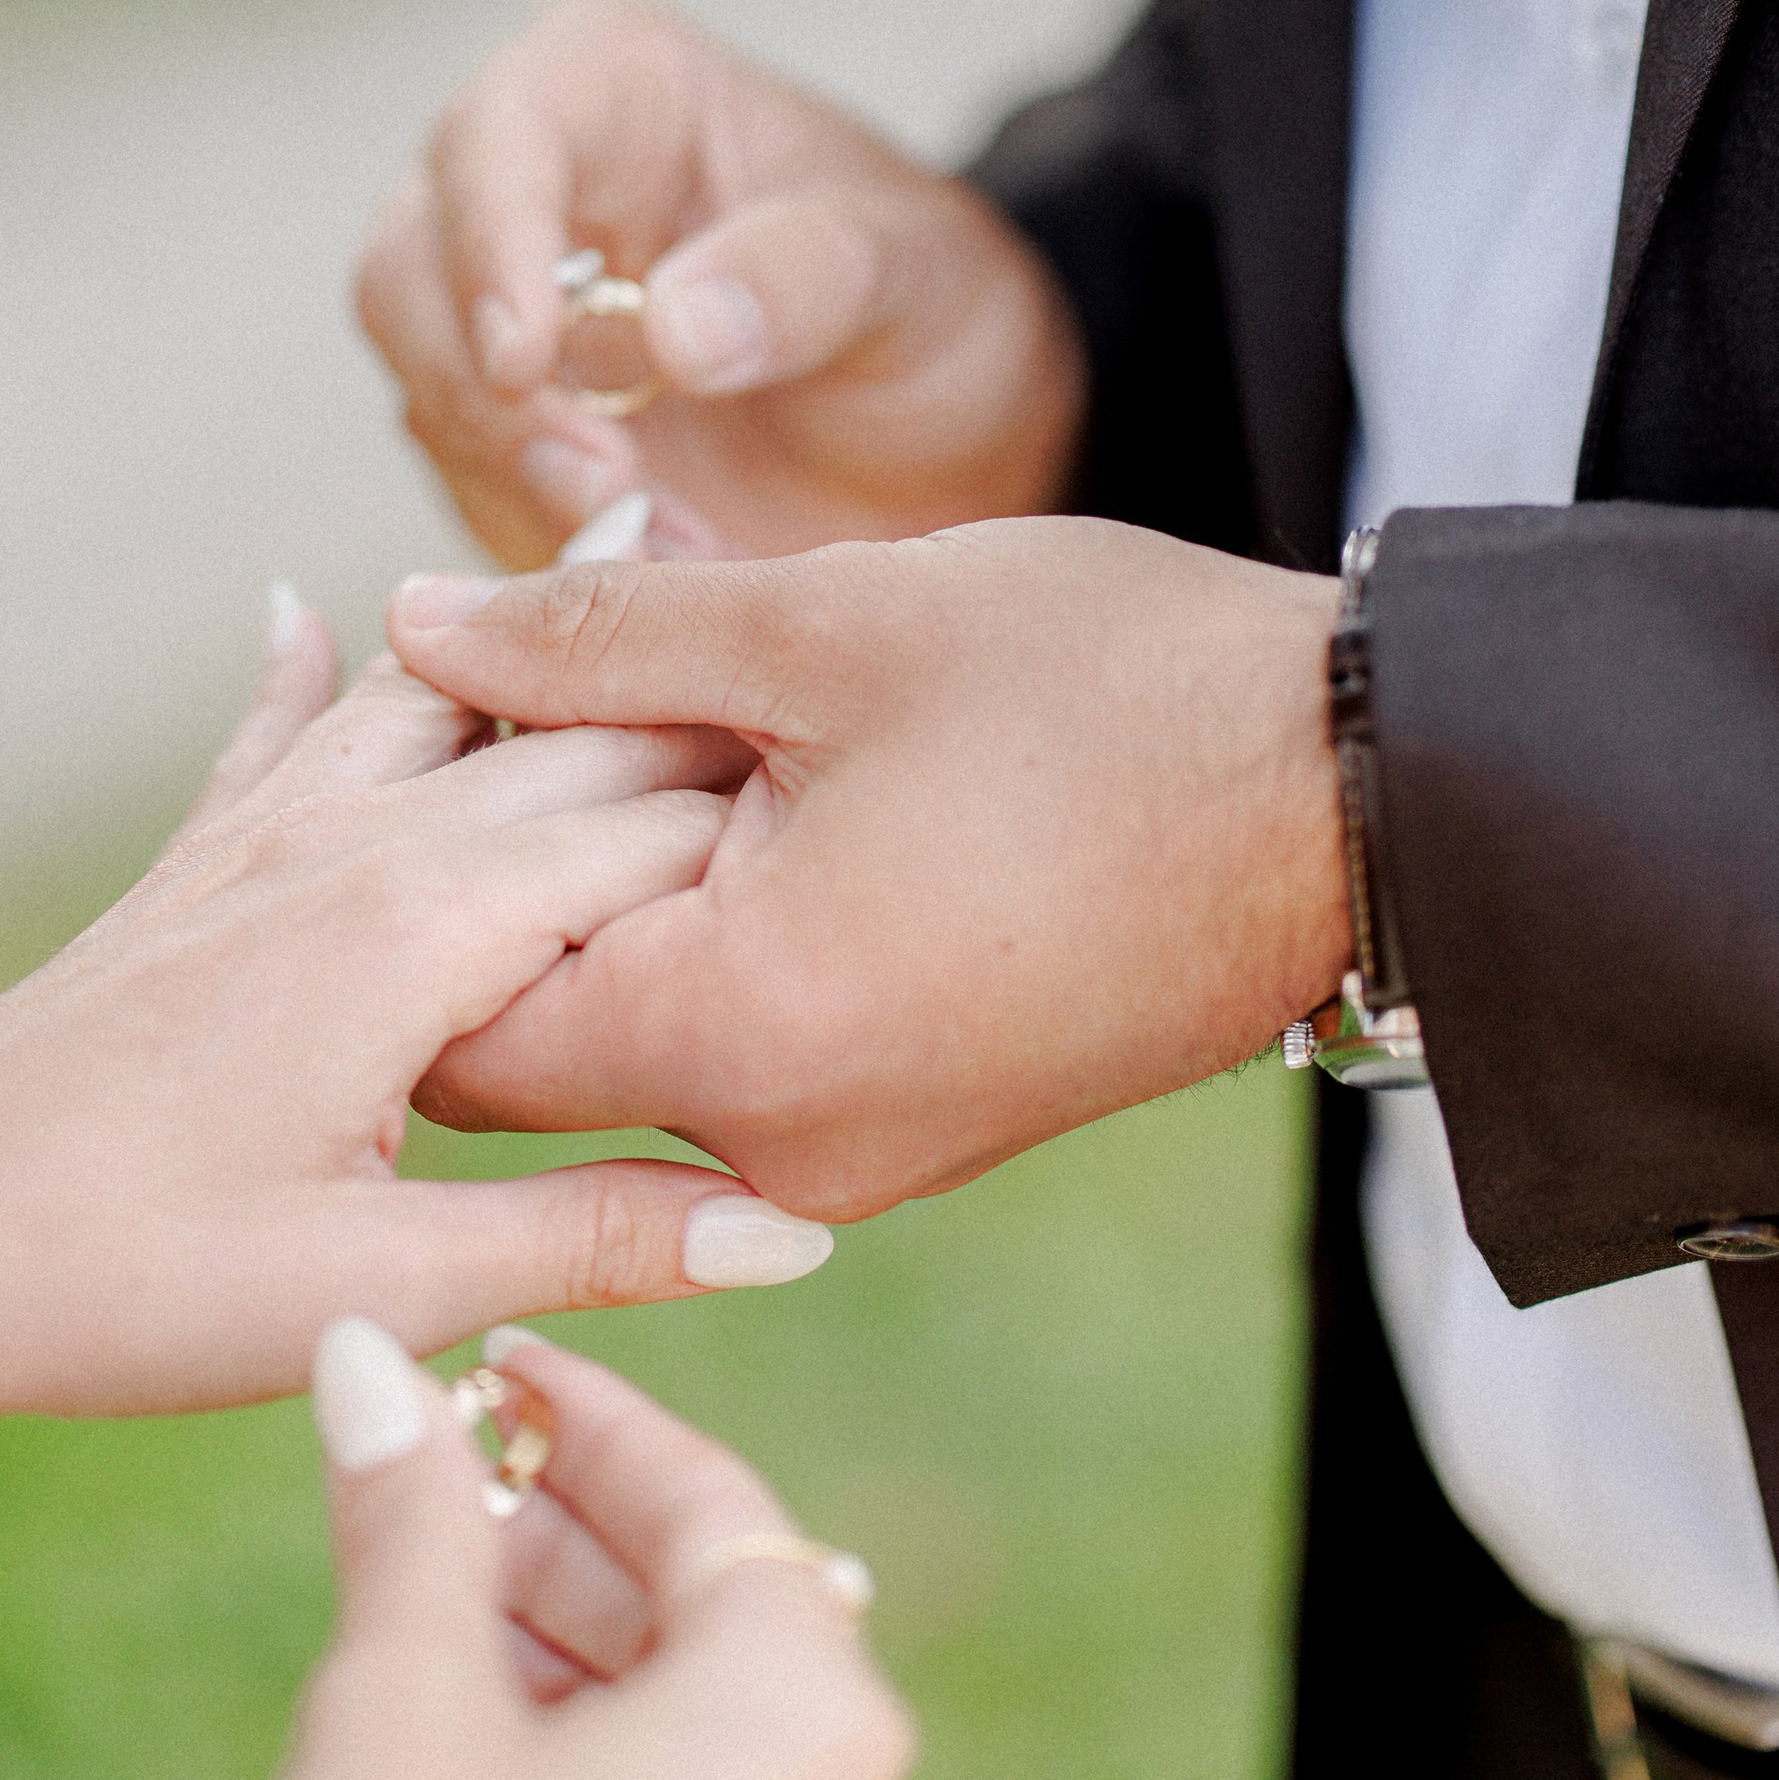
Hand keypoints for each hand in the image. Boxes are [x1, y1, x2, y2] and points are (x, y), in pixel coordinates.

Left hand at [0, 616, 834, 1518]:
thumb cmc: (128, 1282)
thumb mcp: (385, 1287)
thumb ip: (599, 1239)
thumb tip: (796, 1228)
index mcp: (424, 929)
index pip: (656, 828)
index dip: (784, 798)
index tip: (898, 758)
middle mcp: (351, 848)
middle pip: (567, 742)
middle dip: (694, 690)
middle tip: (815, 605)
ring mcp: (260, 846)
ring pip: (430, 706)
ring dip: (529, 638)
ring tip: (621, 522)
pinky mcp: (187, 878)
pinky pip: (268, 742)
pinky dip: (305, 675)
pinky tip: (301, 606)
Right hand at [201, 1322, 933, 1779]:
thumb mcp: (393, 1700)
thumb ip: (409, 1509)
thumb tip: (372, 1353)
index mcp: (810, 1720)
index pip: (710, 1500)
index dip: (584, 1412)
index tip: (486, 1363)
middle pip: (717, 1611)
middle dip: (569, 1534)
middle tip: (430, 1475)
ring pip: (702, 1728)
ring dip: (573, 1646)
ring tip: (424, 1603)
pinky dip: (597, 1763)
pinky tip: (465, 1745)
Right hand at [354, 0, 1083, 568]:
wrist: (945, 433)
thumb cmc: (927, 302)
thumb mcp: (914, 273)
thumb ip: (807, 279)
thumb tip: (674, 331)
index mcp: (605, 86)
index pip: (497, 139)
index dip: (491, 249)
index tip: (530, 365)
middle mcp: (517, 189)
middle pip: (407, 277)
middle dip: (489, 400)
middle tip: (603, 490)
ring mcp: (494, 322)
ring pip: (429, 400)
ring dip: (526, 490)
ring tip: (665, 540)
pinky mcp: (501, 441)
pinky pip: (473, 500)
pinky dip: (545, 554)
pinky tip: (653, 573)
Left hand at [386, 520, 1346, 1216]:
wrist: (1366, 802)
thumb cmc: (1112, 689)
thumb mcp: (829, 622)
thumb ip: (590, 639)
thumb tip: (412, 621)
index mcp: (739, 1032)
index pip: (453, 1023)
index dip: (414, 867)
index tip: (446, 718)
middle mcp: (781, 1145)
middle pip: (529, 1048)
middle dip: (502, 880)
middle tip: (536, 693)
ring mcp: (855, 1157)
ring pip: (635, 1045)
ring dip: (610, 896)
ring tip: (646, 718)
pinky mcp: (914, 1132)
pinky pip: (736, 1056)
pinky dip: (700, 935)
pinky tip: (736, 790)